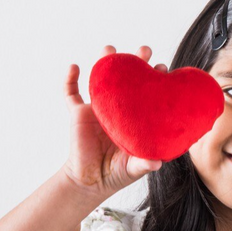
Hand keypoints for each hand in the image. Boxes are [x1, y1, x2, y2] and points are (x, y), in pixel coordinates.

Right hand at [60, 45, 169, 200]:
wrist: (90, 181)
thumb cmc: (116, 173)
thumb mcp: (134, 168)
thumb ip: (144, 164)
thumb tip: (157, 162)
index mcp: (135, 117)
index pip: (147, 93)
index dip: (154, 80)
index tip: (162, 70)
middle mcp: (118, 108)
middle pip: (127, 79)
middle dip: (135, 62)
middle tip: (144, 51)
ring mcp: (98, 108)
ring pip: (100, 79)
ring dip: (104, 61)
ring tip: (110, 49)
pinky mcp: (78, 113)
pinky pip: (70, 93)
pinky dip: (69, 79)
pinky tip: (74, 66)